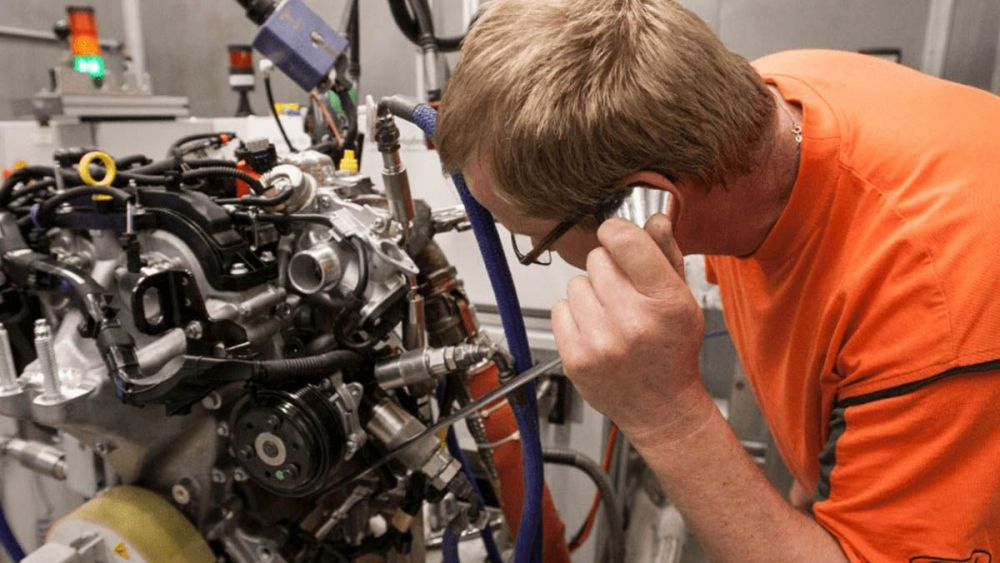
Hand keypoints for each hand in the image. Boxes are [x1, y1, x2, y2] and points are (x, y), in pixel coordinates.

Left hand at [552, 215, 706, 444]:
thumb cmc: (672, 351)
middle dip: (608, 269)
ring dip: (590, 294)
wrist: (661, 407)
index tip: (616, 237)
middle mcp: (632, 320)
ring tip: (610, 316)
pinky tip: (595, 331)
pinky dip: (574, 315)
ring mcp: (600, 341)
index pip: (626, 241)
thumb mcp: (683, 300)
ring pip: (576, 283)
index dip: (616, 232)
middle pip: (597, 259)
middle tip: (624, 293)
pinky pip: (560, 308)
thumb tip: (653, 219)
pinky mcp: (575, 356)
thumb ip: (666, 256)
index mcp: (665, 301)